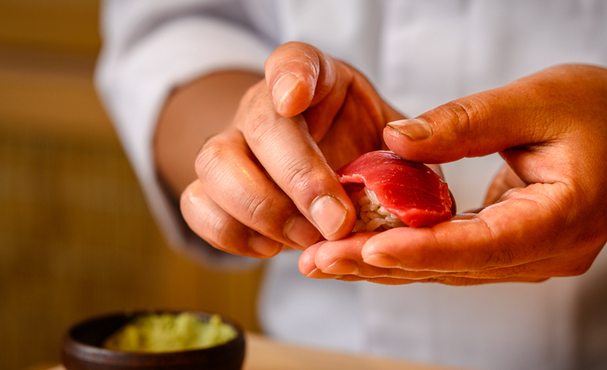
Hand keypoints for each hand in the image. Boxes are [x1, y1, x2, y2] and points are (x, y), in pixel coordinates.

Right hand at [180, 42, 403, 257]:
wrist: (324, 170)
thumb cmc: (361, 151)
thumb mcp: (395, 143)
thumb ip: (409, 150)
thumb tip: (410, 152)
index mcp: (314, 82)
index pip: (293, 60)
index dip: (290, 75)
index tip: (294, 97)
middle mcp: (264, 107)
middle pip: (259, 124)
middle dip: (298, 178)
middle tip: (336, 222)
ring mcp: (232, 144)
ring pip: (214, 163)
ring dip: (263, 211)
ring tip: (309, 240)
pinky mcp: (213, 188)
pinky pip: (196, 206)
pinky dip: (232, 234)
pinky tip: (273, 247)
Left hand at [299, 64, 606, 284]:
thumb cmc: (597, 108)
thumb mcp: (536, 99)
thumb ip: (465, 122)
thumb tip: (394, 142)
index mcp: (563, 216)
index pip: (483, 244)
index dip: (421, 249)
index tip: (366, 249)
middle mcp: (547, 252)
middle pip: (453, 267)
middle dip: (382, 264)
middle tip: (318, 263)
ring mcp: (531, 257)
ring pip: (447, 269)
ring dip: (384, 264)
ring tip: (324, 261)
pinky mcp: (513, 250)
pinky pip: (453, 257)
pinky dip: (408, 252)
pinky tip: (363, 248)